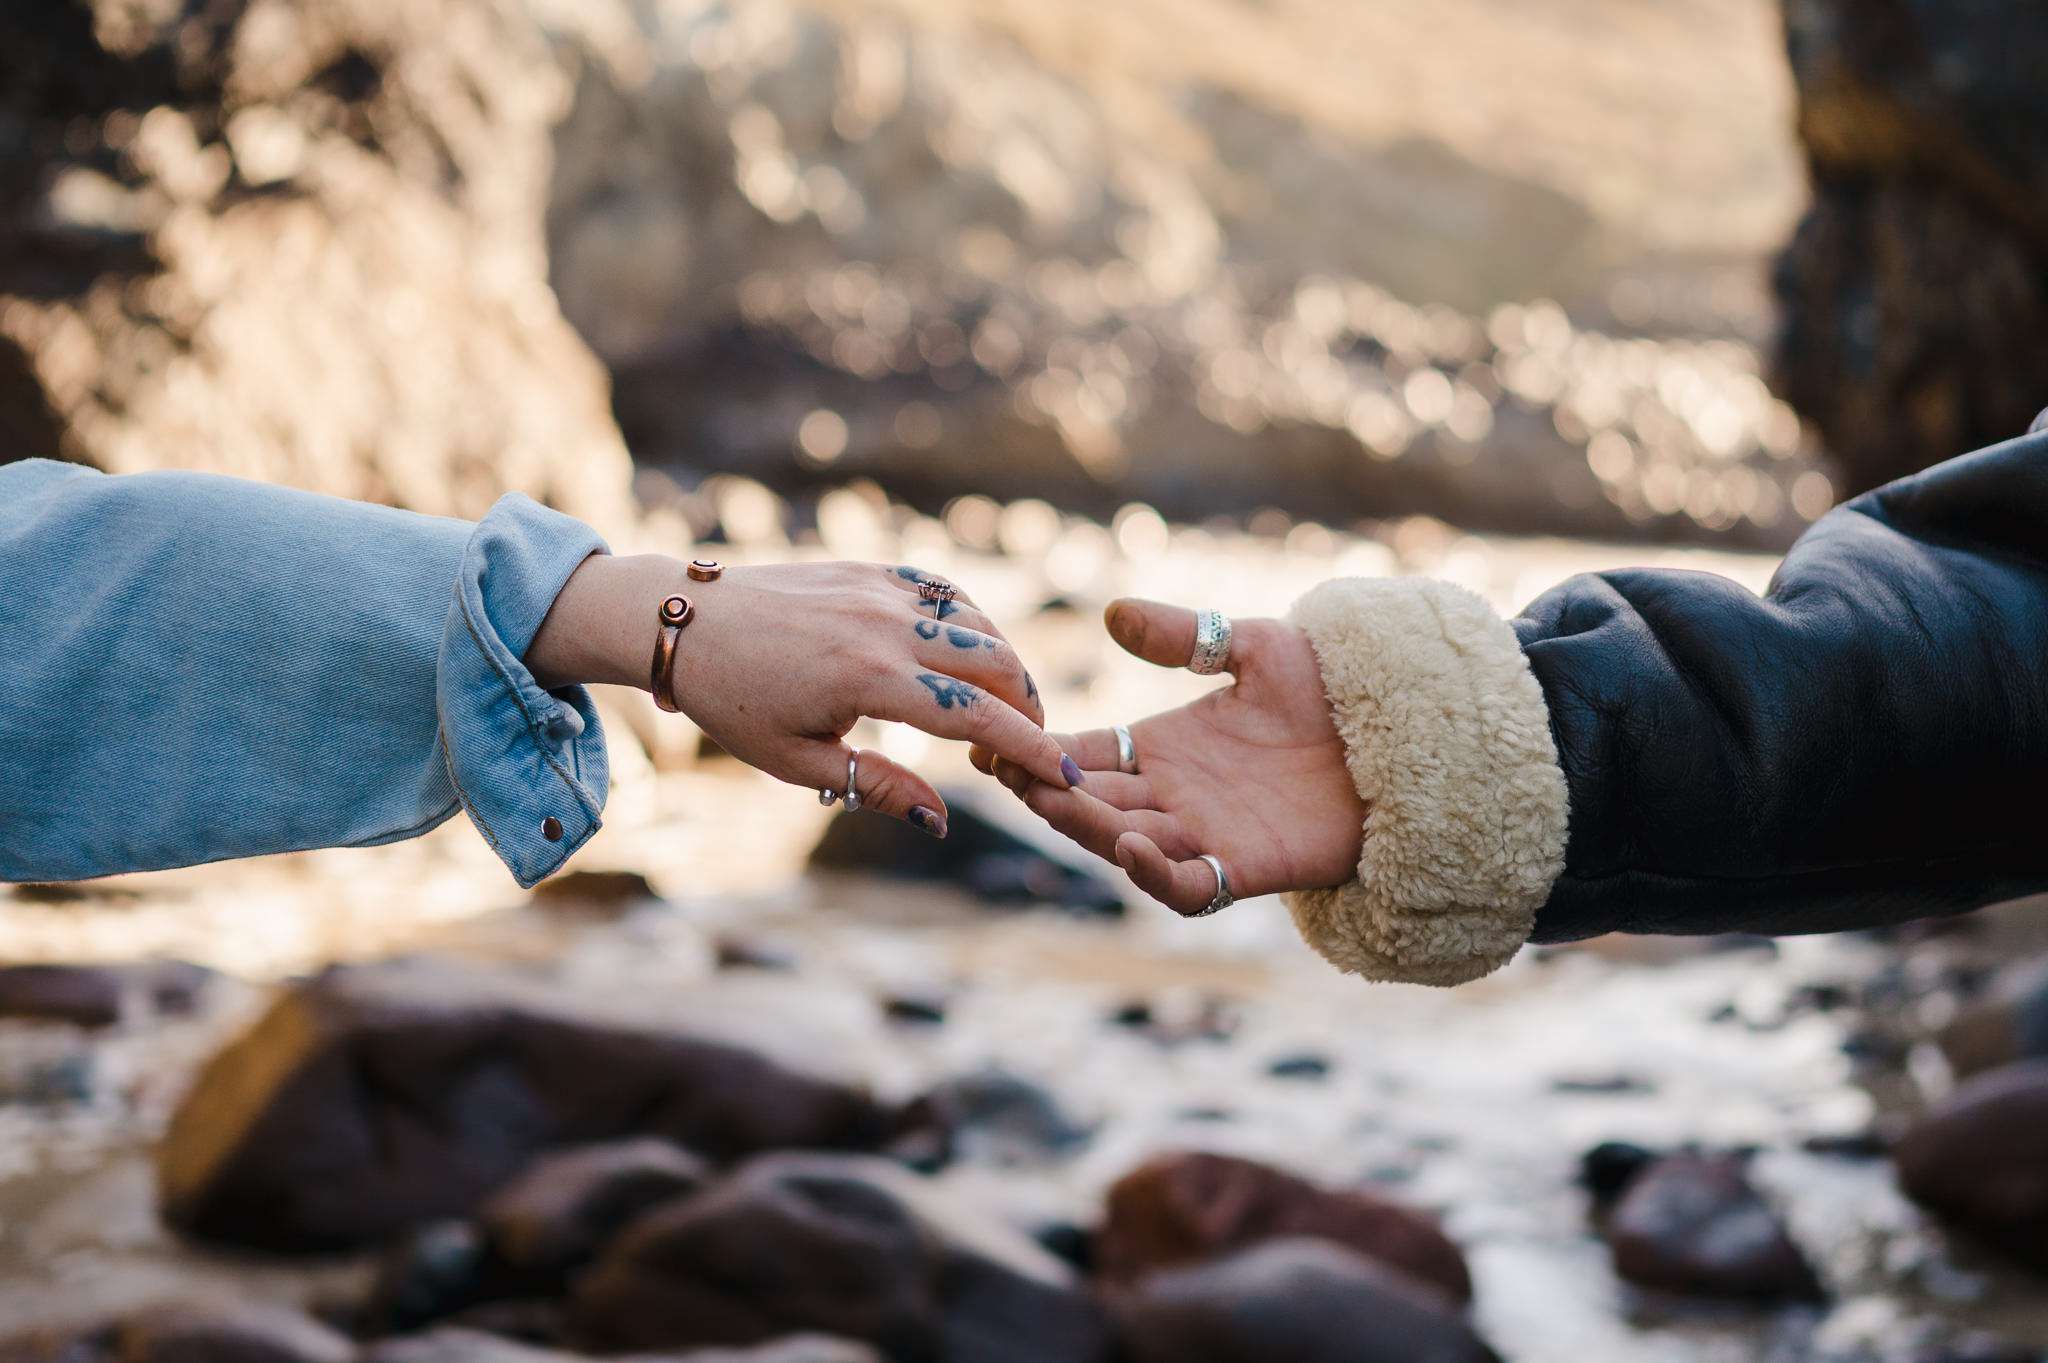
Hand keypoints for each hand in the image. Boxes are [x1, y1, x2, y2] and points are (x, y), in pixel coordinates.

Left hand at [527, 555, 1078, 834]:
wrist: (684, 623)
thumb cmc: (733, 702)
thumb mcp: (797, 761)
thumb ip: (878, 787)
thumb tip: (942, 822)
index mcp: (869, 679)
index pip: (975, 716)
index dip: (1028, 745)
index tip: (1060, 773)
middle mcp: (885, 626)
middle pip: (994, 662)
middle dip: (1027, 706)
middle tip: (1032, 745)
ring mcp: (881, 590)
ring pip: (978, 623)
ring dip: (1005, 665)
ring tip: (1004, 708)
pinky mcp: (872, 570)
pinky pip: (946, 593)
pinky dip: (973, 623)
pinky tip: (972, 652)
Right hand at [985, 598, 1364, 913]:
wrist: (1406, 730)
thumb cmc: (1333, 687)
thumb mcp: (1251, 646)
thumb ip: (1183, 636)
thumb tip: (1111, 614)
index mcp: (1166, 748)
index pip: (1086, 756)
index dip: (1039, 752)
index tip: (993, 739)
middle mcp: (1176, 797)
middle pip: (1093, 802)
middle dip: (1046, 789)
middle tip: (1004, 769)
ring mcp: (1208, 834)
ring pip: (1126, 843)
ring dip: (1085, 825)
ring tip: (1050, 797)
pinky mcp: (1246, 868)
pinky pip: (1188, 886)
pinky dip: (1154, 874)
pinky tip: (1128, 846)